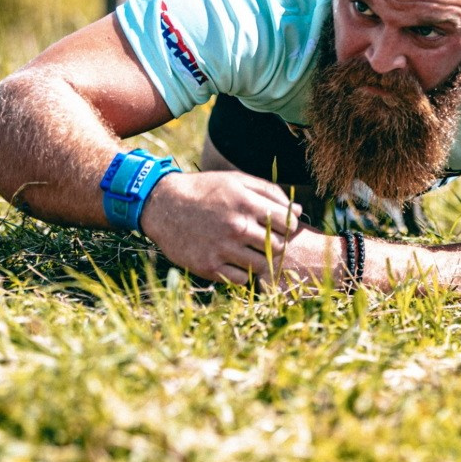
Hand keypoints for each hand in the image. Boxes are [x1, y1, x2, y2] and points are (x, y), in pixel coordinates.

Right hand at [140, 170, 301, 284]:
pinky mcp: (209, 266)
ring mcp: (223, 248)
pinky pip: (242, 279)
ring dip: (261, 261)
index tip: (281, 228)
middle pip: (277, 246)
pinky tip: (236, 262)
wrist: (163, 206)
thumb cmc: (205, 191)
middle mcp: (236, 227)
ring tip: (251, 252)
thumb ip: (269, 192)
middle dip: (276, 245)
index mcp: (246, 203)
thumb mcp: (236, 181)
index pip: (287, 223)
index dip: (289, 227)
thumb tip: (297, 210)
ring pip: (262, 265)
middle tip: (265, 242)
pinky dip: (244, 274)